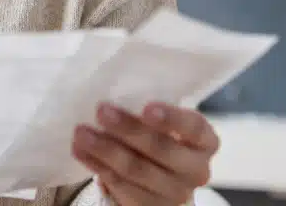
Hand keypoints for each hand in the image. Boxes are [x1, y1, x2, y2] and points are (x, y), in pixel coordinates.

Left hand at [71, 102, 218, 205]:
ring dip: (105, 149)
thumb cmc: (162, 136)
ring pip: (137, 170)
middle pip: (161, 149)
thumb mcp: (165, 123)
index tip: (146, 107)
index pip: (194, 127)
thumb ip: (150, 112)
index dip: (172, 118)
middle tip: (101, 111)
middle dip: (129, 130)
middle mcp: (196, 169)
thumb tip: (116, 92)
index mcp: (205, 141)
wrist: (161, 178)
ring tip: (81, 132)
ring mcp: (175, 192)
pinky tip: (80, 151)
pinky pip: (120, 186)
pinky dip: (97, 166)